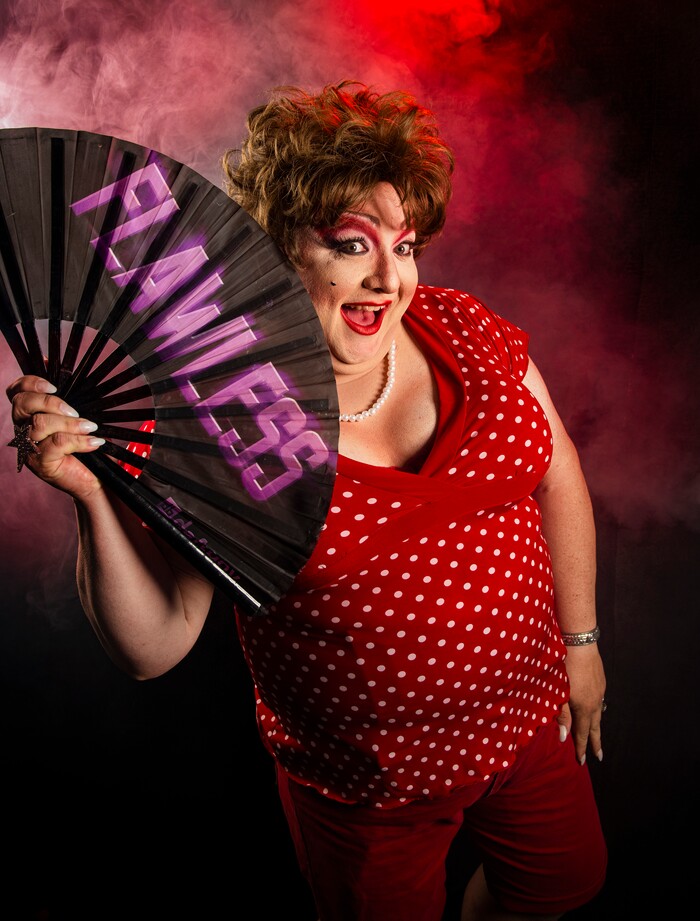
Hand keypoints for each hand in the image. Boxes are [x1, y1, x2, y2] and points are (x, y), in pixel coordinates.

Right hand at [6, 374, 104, 500]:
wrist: (96, 479)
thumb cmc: (86, 444)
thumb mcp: (79, 417)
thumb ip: (71, 396)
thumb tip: (66, 369)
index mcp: (29, 415)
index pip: (16, 392)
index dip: (30, 383)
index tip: (54, 386)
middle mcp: (23, 429)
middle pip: (22, 404)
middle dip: (50, 402)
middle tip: (75, 410)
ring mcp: (29, 447)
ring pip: (40, 423)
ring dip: (70, 423)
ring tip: (90, 428)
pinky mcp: (40, 463)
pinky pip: (57, 443)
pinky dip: (79, 440)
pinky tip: (94, 442)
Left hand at [556, 643, 606, 764]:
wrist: (580, 644)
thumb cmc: (564, 667)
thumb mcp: (559, 692)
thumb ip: (562, 715)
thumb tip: (564, 737)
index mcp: (583, 707)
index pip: (582, 733)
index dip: (582, 748)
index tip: (582, 761)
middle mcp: (595, 702)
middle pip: (595, 727)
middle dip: (595, 742)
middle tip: (598, 757)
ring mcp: (600, 691)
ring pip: (599, 714)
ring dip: (597, 727)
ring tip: (596, 737)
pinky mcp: (601, 681)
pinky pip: (600, 702)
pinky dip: (597, 711)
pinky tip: (595, 710)